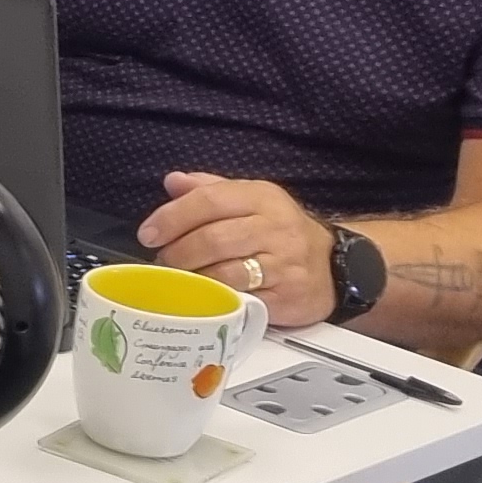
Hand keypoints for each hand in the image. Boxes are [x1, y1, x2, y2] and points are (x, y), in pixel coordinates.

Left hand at [139, 172, 336, 327]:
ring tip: (180, 281)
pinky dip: (218, 300)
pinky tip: (206, 298)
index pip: (209, 201)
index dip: (172, 218)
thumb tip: (172, 182)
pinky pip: (243, 299)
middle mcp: (276, 227)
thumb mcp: (250, 200)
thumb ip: (209, 190)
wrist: (333, 266)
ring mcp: (285, 263)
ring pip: (225, 272)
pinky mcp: (288, 295)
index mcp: (262, 197)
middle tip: (163, 262)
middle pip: (213, 238)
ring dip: (194, 279)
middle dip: (178, 253)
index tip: (148, 234)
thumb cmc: (279, 232)